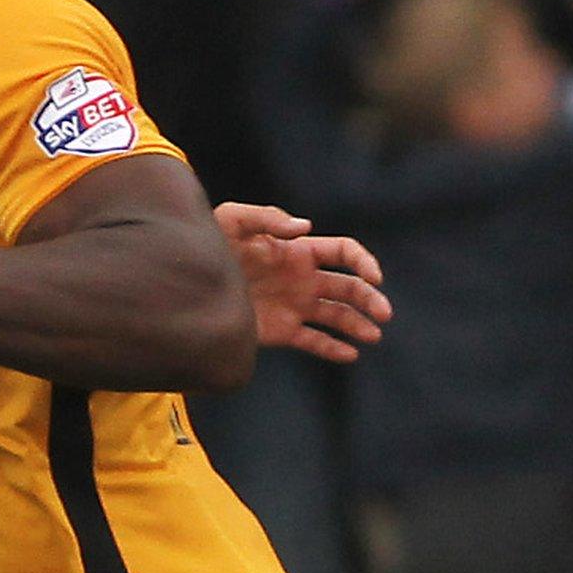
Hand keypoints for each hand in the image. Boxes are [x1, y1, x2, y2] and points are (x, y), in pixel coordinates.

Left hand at [213, 202, 390, 362]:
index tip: (374, 277)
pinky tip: (350, 354)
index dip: (363, 262)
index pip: (343, 252)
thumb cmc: (208, 244)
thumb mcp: (232, 221)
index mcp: (298, 251)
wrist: (188, 285)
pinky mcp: (281, 330)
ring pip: (337, 316)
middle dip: (370, 298)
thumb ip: (267, 218)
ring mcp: (294, 305)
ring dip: (358, 325)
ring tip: (372, 336)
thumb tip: (305, 226)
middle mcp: (302, 278)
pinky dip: (333, 349)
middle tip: (384, 314)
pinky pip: (314, 341)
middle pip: (349, 287)